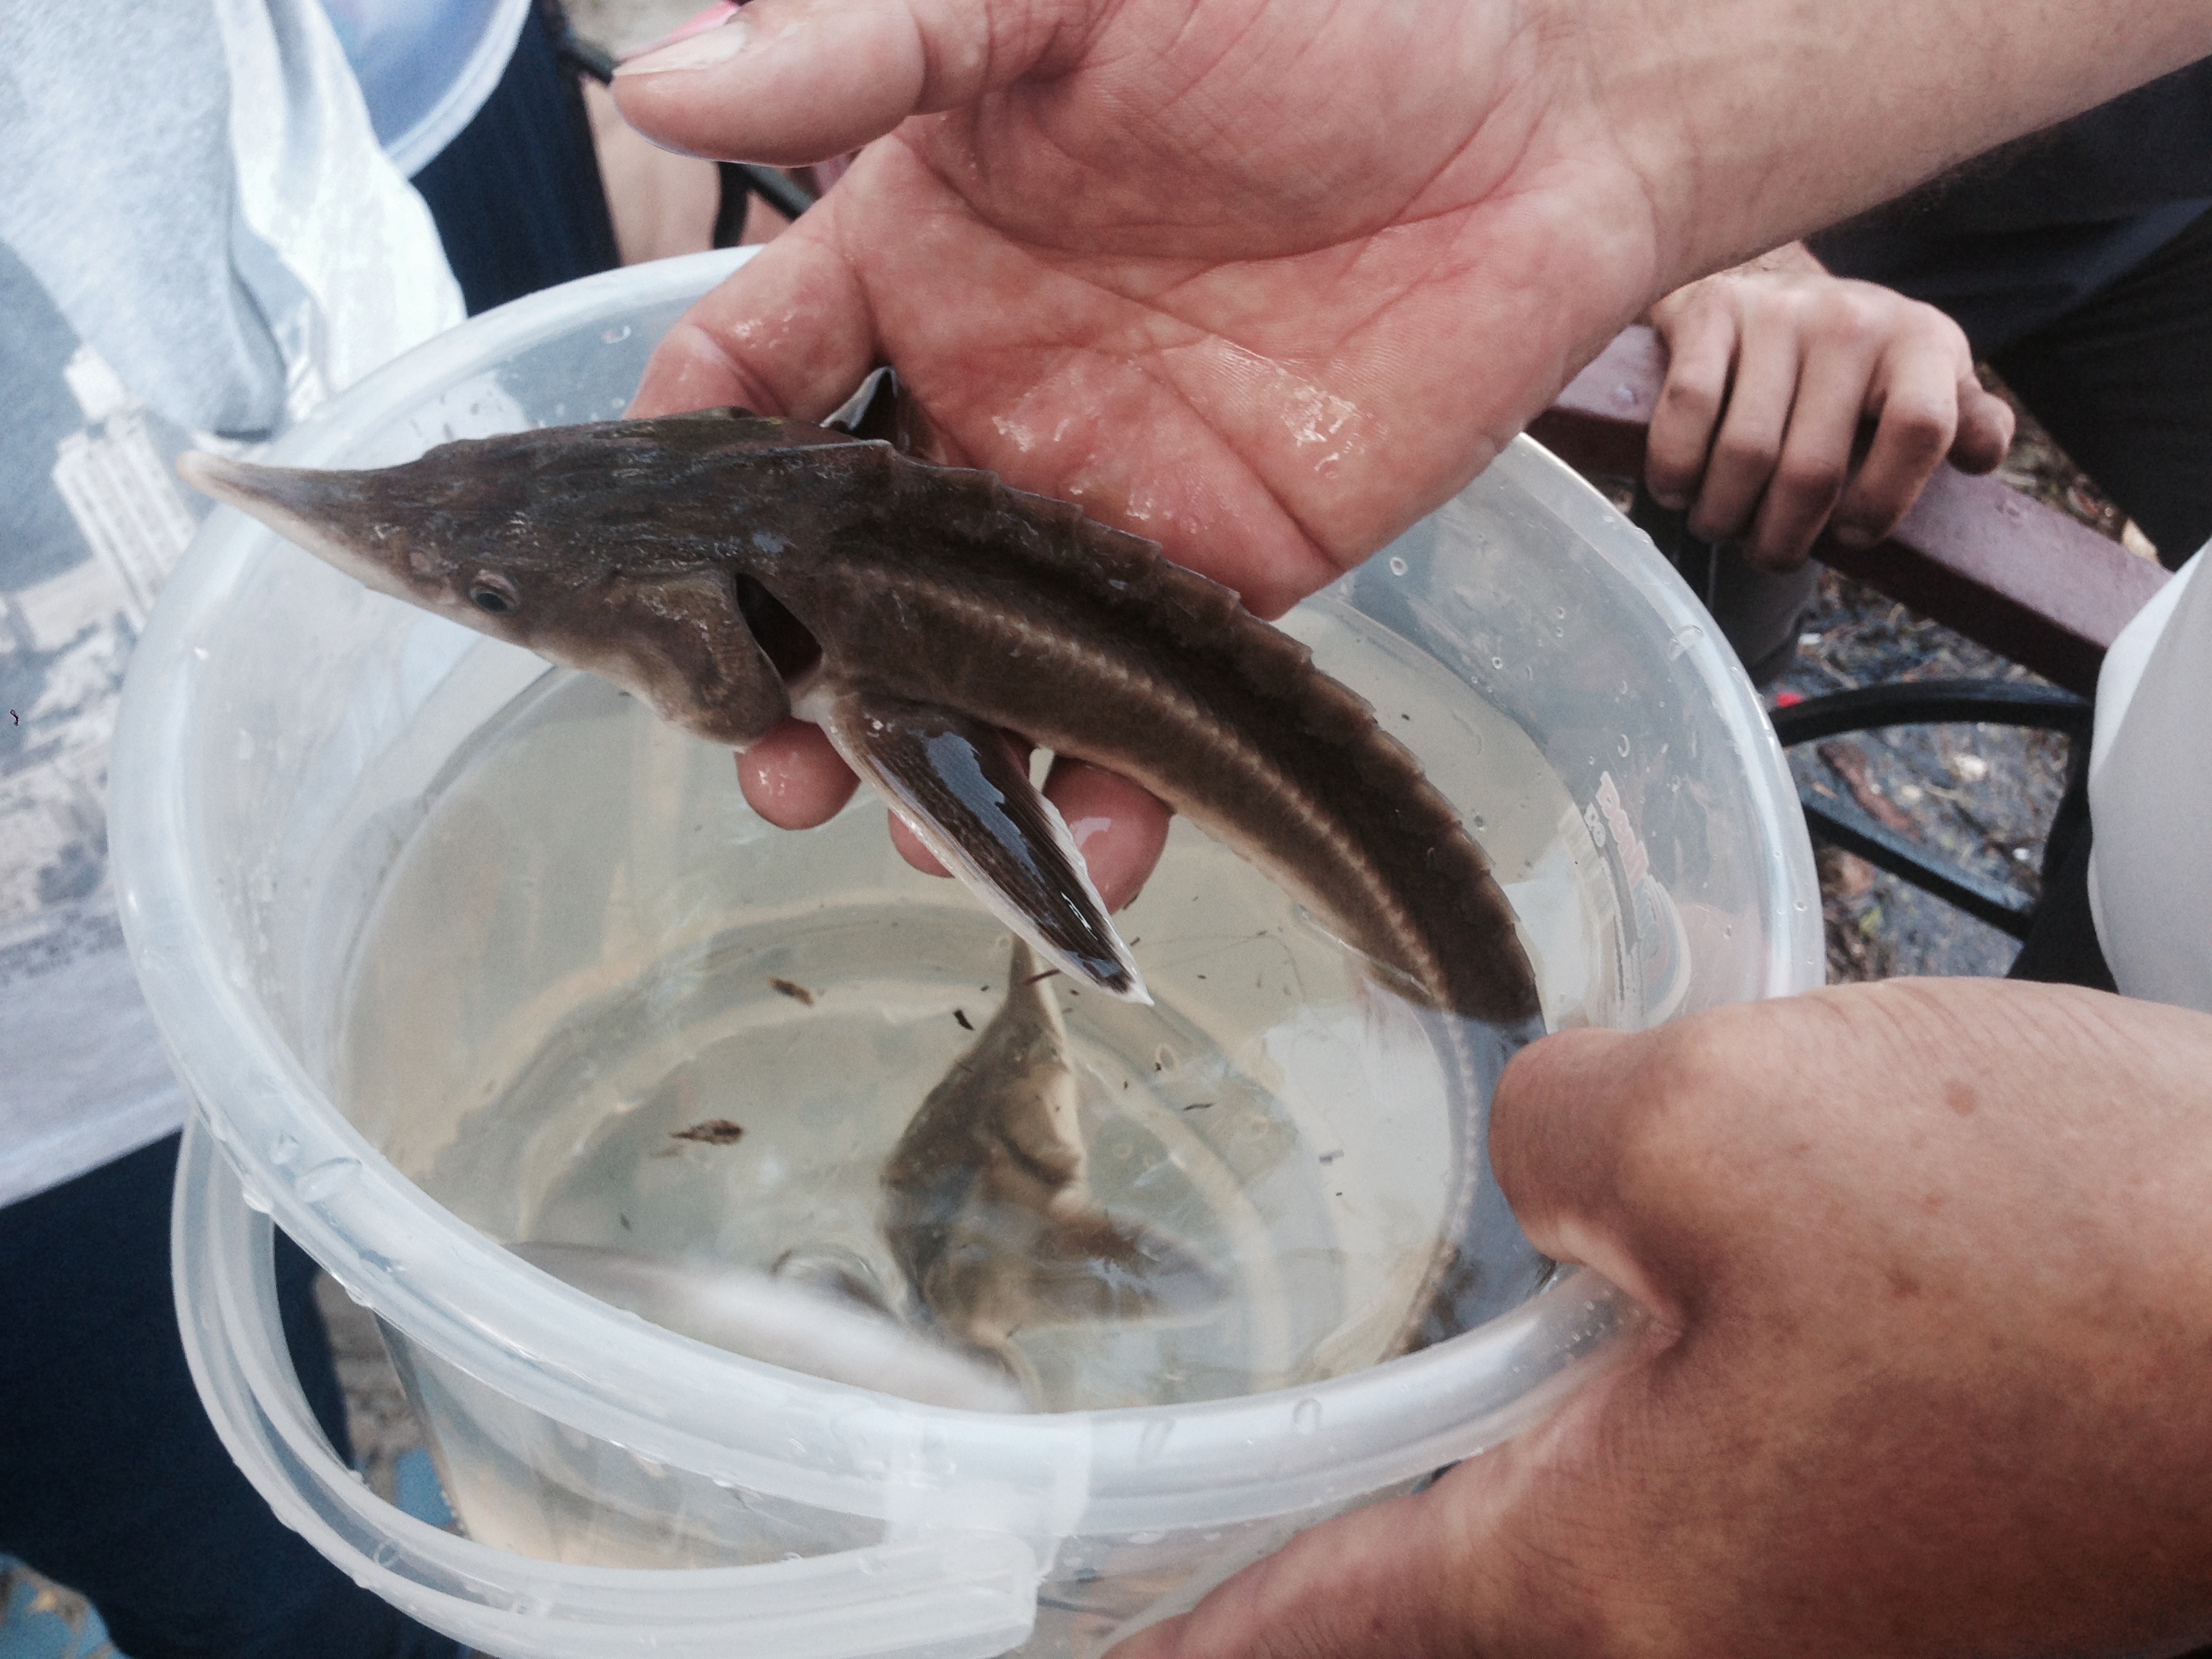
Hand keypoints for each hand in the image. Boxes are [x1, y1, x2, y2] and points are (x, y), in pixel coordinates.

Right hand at [612, 0, 1679, 884]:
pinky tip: (1079, 858)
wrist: (1547, 103)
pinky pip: (1143, 707)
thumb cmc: (1308, 10)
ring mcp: (1101, 504)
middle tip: (763, 761)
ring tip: (899, 832)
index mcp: (915, 260)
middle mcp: (986, 398)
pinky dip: (1110, 796)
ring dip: (928, 759)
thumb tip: (660, 93)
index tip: (638, 577)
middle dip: (788, 671)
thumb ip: (872, 47)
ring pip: (974, 662)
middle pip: (842, 567)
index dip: (682, 481)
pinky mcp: (1229, 579)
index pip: (746, 386)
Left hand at [1113, 979, 2211, 1658]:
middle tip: (1230, 1462)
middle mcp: (1708, 1639)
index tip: (1093, 1642)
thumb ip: (1553, 1137)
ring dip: (1499, 1445)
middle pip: (1446, 1587)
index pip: (1316, 1624)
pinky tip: (1625, 1320)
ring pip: (1580, 1534)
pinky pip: (1701, 1494)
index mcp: (1613, 1582)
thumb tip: (1540, 1173)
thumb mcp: (1733, 1124)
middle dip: (1337, 1529)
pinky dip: (1627, 1409)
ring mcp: (1829, 1614)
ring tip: (1430, 1359)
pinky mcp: (1912, 1555)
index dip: (1187, 1628)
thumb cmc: (2073, 1249)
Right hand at [1646, 250, 2014, 568]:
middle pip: (1813, 469)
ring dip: (1723, 516)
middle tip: (1769, 554)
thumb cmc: (1849, 357)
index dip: (1884, 501)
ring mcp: (1777, 313)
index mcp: (1920, 341)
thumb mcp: (1920, 376)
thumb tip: (1983, 455)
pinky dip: (1676, 470)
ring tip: (1722, 526)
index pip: (1921, 428)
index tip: (1852, 534)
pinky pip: (1687, 412)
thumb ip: (1962, 419)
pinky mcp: (1709, 313)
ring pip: (1744, 453)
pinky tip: (1680, 490)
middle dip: (1782, 538)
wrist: (1765, 274)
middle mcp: (1853, 319)